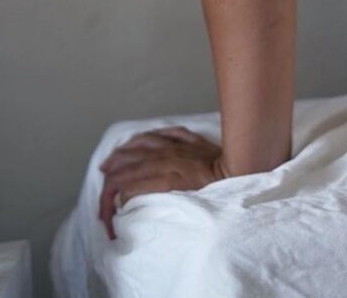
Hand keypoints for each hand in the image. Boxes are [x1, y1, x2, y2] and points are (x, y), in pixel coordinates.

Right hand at [97, 125, 230, 240]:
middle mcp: (169, 156)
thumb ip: (156, 197)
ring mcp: (179, 145)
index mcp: (166, 175)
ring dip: (123, 152)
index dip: (111, 198)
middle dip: (111, 173)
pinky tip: (142, 139)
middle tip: (102, 184)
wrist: (244, 169)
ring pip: (142, 143)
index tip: (108, 213)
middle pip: (130, 161)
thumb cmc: (220, 190)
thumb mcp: (186, 202)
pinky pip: (164, 132)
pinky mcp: (191, 140)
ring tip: (111, 160)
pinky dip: (149, 136)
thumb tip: (129, 196)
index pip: (127, 183)